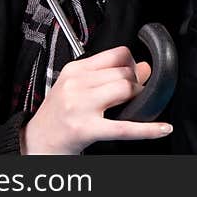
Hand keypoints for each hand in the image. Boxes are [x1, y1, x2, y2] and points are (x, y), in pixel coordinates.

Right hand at [20, 46, 172, 154]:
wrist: (35, 142)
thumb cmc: (57, 116)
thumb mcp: (76, 87)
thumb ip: (107, 75)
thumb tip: (144, 67)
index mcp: (74, 70)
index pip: (116, 54)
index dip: (131, 64)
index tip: (134, 74)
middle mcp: (76, 84)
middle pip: (124, 73)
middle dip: (136, 84)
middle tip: (133, 96)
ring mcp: (80, 106)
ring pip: (126, 90)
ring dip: (138, 100)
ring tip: (132, 108)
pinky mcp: (86, 129)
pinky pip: (124, 127)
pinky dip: (147, 129)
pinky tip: (162, 129)